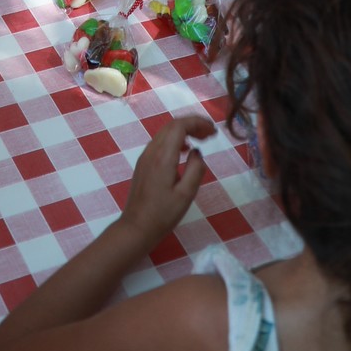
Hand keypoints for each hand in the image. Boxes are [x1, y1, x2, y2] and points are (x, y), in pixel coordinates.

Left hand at [121, 117, 213, 249]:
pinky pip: (161, 142)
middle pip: (172, 125)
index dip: (198, 123)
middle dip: (193, 124)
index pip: (179, 126)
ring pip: (166, 132)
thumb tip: (197, 152)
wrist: (136, 227)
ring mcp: (145, 156)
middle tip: (211, 134)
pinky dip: (175, 139)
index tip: (213, 131)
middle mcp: (152, 150)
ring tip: (202, 139)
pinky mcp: (144, 163)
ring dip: (184, 130)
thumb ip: (195, 169)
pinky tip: (185, 150)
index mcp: (162, 156)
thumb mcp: (186, 195)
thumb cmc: (163, 214)